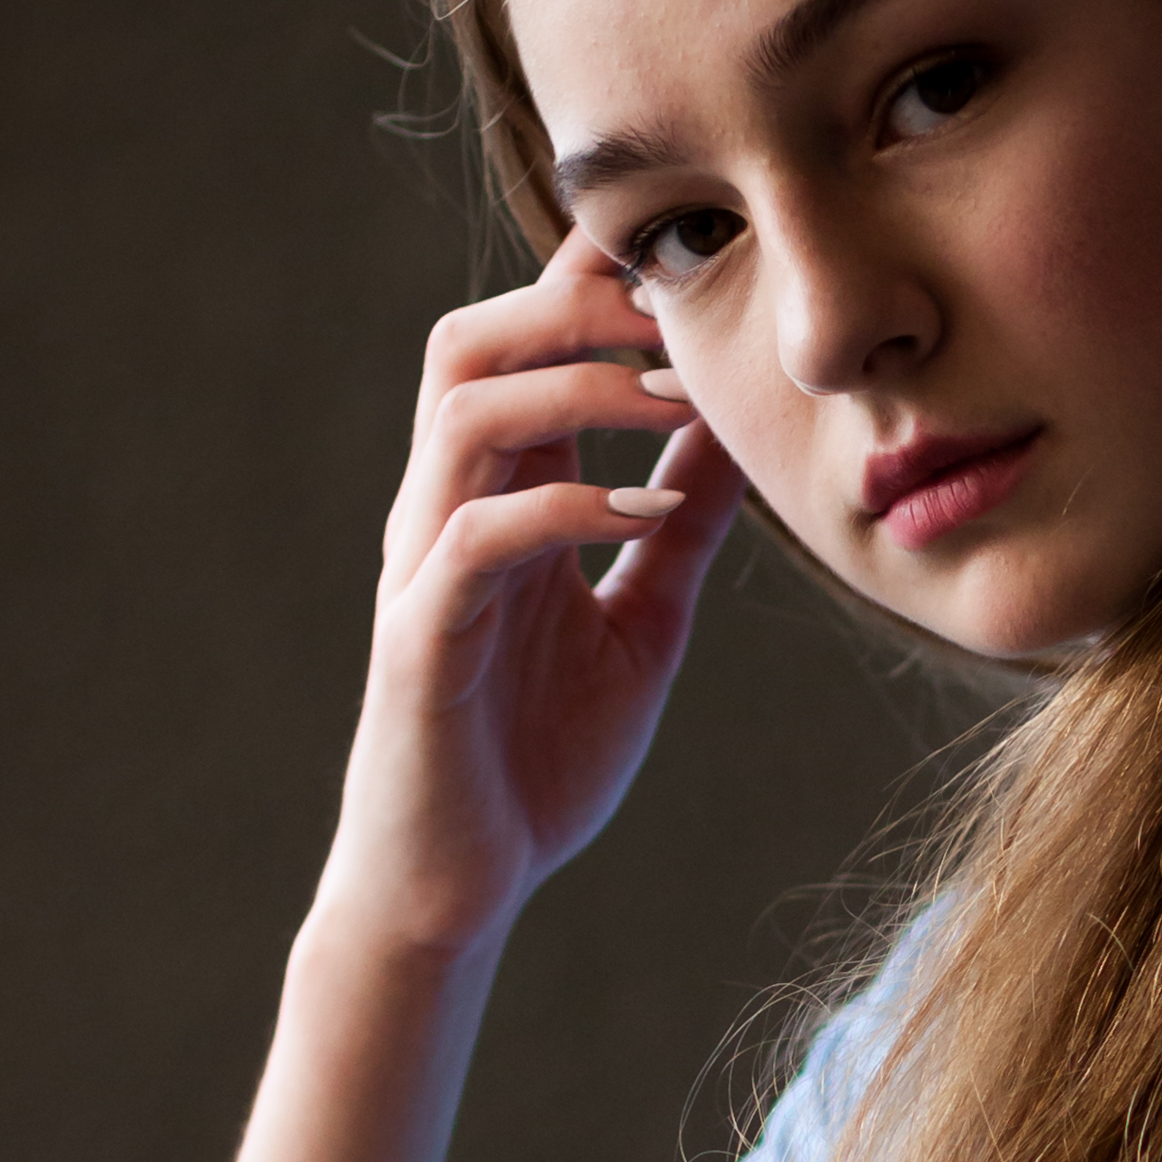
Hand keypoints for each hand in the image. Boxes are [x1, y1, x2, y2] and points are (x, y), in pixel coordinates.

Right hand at [319, 236, 745, 962]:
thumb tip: (741, 431)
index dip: (596, 283)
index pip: (525, 344)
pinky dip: (562, 507)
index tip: (706, 274)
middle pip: (473, 340)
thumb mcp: (643, 622)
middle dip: (578, 303)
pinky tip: (643, 517)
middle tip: (690, 316)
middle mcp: (444, 511)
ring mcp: (424, 570)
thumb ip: (682, 527)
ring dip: (578, 387)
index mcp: (496, 496)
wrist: (462, 888)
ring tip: (679, 404)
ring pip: (464, 413)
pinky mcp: (420, 642)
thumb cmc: (538, 760)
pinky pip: (473, 539)